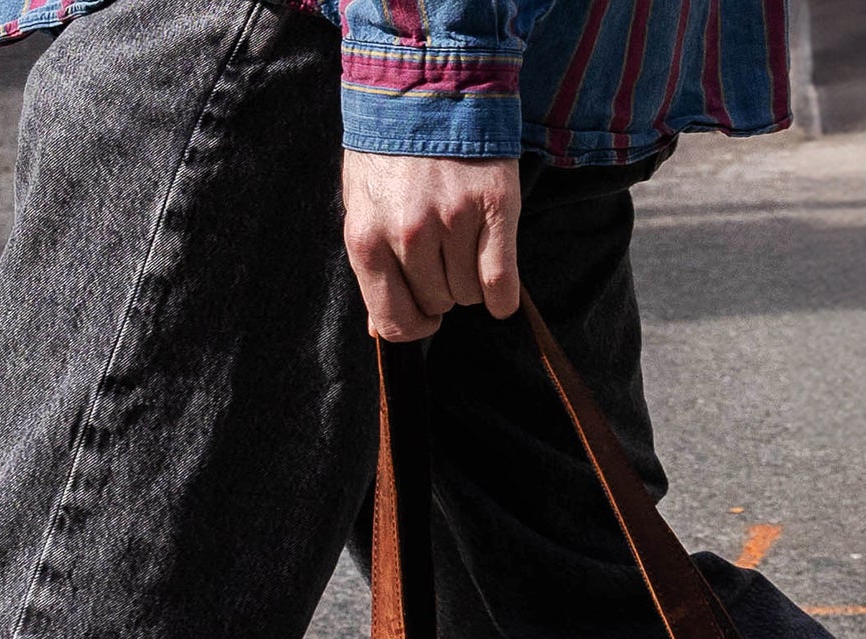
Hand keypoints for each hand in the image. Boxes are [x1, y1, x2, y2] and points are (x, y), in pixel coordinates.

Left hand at [341, 151, 521, 341]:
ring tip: (462, 243)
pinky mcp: (493, 208)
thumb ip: (373, 268)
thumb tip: (378, 328)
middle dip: (441, 289)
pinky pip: (501, 283)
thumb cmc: (389, 151)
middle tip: (442, 254)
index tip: (422, 311)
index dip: (412, 324)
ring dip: (470, 280)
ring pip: (469, 295)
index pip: (393, 323)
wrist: (427, 83)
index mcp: (367, 239)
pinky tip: (498, 289)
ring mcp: (452, 221)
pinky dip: (502, 296)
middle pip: (437, 305)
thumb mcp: (363, 206)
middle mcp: (408, 234)